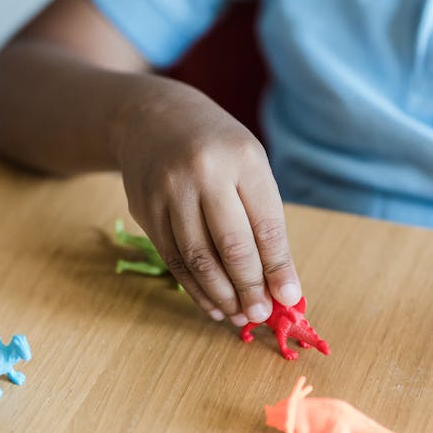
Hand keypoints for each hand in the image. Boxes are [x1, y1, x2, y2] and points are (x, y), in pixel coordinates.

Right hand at [115, 76, 300, 325]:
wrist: (152, 117)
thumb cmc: (216, 147)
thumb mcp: (248, 164)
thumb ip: (264, 218)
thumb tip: (278, 282)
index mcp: (242, 158)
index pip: (265, 224)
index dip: (278, 267)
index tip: (288, 298)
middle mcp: (203, 172)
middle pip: (230, 245)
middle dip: (249, 288)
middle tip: (261, 315)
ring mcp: (168, 190)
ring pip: (197, 258)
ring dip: (221, 295)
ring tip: (238, 315)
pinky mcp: (144, 209)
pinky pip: (173, 258)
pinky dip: (194, 287)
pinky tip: (211, 303)